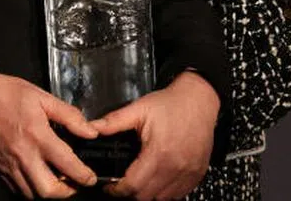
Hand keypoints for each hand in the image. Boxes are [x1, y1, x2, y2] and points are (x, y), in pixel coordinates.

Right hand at [0, 67, 98, 198]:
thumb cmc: (5, 93)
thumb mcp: (42, 97)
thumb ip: (69, 116)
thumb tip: (90, 131)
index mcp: (37, 135)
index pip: (67, 165)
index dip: (84, 175)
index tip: (91, 177)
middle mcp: (23, 155)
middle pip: (48, 190)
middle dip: (66, 192)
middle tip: (74, 184)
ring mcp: (9, 164)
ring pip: (31, 194)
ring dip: (47, 191)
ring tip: (56, 180)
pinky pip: (16, 188)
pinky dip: (29, 188)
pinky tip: (36, 176)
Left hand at [91, 72, 219, 200]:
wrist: (199, 99)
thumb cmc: (171, 104)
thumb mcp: (139, 109)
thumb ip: (113, 121)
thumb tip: (91, 128)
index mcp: (158, 153)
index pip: (133, 185)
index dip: (117, 190)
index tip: (110, 187)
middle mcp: (175, 167)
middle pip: (146, 197)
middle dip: (130, 193)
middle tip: (123, 183)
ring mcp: (188, 173)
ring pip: (163, 199)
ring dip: (148, 194)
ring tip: (140, 181)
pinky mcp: (196, 174)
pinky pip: (178, 194)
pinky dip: (165, 192)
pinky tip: (158, 180)